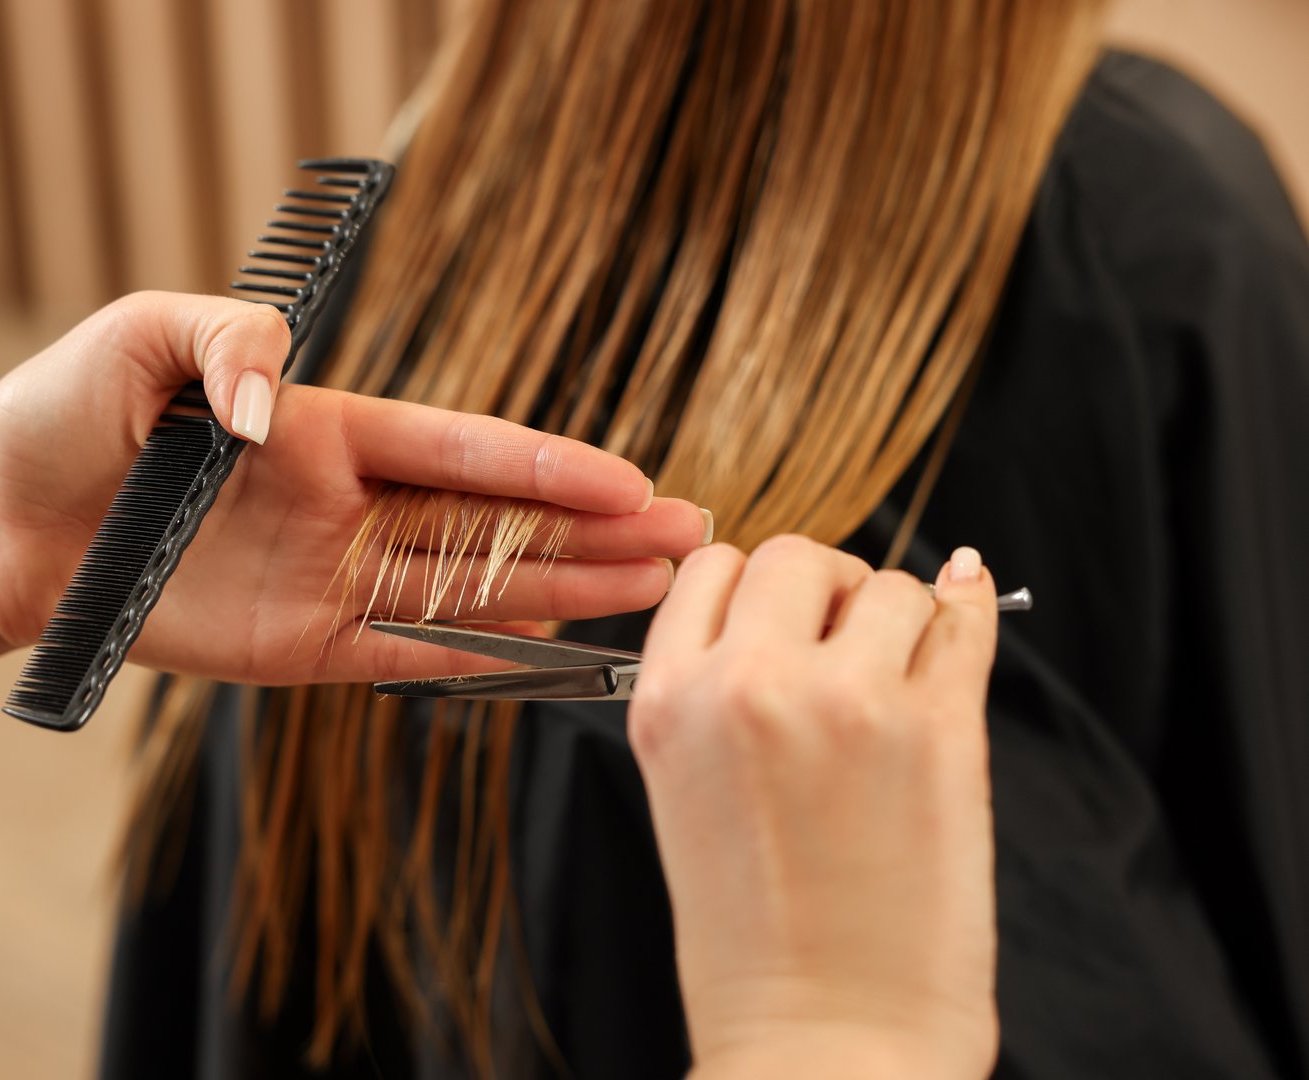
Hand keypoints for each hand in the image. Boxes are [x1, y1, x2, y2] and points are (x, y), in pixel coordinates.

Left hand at [0, 292, 706, 684]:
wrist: (2, 525)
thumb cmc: (64, 417)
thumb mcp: (136, 341)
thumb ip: (223, 343)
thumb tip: (281, 411)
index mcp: (328, 428)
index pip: (461, 450)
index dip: (546, 467)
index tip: (629, 479)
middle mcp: (348, 504)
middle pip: (494, 522)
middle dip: (593, 529)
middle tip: (688, 537)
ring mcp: (332, 577)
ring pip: (472, 588)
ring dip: (564, 589)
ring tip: (655, 590)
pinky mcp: (302, 645)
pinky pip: (407, 656)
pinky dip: (480, 657)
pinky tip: (555, 652)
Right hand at [628, 536, 999, 1078]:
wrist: (825, 1041)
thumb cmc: (753, 940)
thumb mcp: (684, 792)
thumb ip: (717, 689)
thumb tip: (797, 598)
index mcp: (667, 702)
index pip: (709, 568)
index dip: (752, 584)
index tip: (782, 611)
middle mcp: (749, 686)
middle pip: (796, 555)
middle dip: (825, 585)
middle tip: (845, 639)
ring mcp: (847, 702)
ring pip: (890, 584)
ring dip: (898, 618)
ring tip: (896, 685)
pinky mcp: (940, 731)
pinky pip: (964, 622)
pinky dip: (968, 612)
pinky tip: (964, 614)